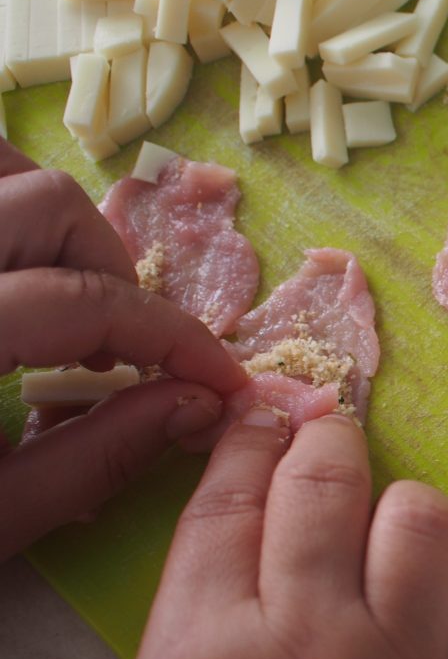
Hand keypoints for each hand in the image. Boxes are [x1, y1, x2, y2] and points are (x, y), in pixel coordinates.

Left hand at [0, 141, 245, 560]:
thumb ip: (98, 455)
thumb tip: (197, 403)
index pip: (92, 302)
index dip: (175, 336)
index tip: (215, 374)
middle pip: (49, 203)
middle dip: (111, 269)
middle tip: (117, 343)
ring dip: (46, 216)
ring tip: (55, 285)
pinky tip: (1, 259)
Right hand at [109, 412, 447, 658]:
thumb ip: (201, 625)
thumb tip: (254, 518)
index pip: (230, 493)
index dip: (253, 436)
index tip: (270, 418)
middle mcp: (308, 657)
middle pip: (329, 480)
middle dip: (326, 447)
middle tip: (327, 453)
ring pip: (428, 519)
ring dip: (405, 520)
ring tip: (390, 554)